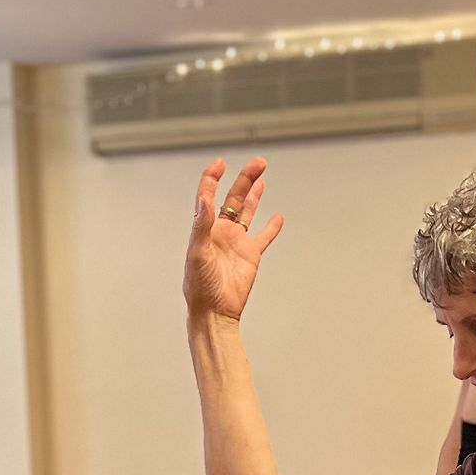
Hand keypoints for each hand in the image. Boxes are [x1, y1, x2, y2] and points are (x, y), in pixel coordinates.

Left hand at [184, 156, 283, 322]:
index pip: (207, 195)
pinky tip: (277, 216)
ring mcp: (237, 242)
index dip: (212, 178)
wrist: (214, 312)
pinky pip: (263, 237)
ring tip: (261, 176)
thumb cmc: (200, 287)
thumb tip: (204, 199)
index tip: (221, 163)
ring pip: (247, 211)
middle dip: (245, 178)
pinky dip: (271, 227)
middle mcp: (221, 232)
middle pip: (234, 197)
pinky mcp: (251, 256)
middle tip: (259, 162)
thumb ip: (201, 225)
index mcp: (205, 229)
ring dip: (254, 194)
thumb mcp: (197, 253)